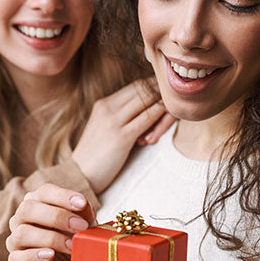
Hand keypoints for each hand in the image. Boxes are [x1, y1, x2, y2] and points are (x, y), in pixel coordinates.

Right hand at [7, 183, 92, 260]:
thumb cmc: (76, 243)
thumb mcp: (84, 226)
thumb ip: (83, 213)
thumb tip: (82, 205)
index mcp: (37, 203)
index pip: (44, 192)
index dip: (62, 196)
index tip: (82, 204)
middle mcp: (22, 219)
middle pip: (28, 209)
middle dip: (57, 216)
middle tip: (80, 226)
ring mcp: (16, 242)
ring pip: (22, 233)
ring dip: (51, 238)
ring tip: (72, 246)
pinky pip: (17, 258)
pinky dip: (34, 255)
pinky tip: (50, 255)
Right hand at [72, 78, 174, 192]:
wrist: (80, 175)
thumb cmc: (96, 155)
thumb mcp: (106, 129)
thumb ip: (123, 117)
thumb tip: (147, 110)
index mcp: (104, 104)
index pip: (135, 86)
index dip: (154, 87)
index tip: (169, 93)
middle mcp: (108, 107)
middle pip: (142, 89)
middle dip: (162, 91)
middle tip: (179, 96)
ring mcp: (113, 121)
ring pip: (147, 101)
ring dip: (165, 102)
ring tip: (178, 107)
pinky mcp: (121, 136)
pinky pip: (147, 118)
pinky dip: (162, 115)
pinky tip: (172, 116)